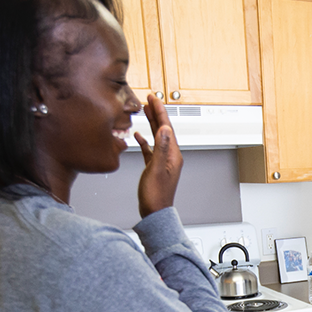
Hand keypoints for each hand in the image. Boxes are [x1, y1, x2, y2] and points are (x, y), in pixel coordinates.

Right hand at [135, 93, 182, 217]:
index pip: (167, 127)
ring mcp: (162, 162)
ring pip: (157, 137)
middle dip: (156, 113)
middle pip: (163, 129)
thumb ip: (160, 148)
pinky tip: (139, 136)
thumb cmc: (156, 196)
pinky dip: (145, 140)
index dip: (160, 111)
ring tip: (144, 111)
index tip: (154, 99)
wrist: (155, 212)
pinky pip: (150, 149)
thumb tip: (164, 129)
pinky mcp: (155, 167)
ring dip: (151, 123)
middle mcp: (170, 156)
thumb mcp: (157, 169)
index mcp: (173, 155)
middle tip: (150, 99)